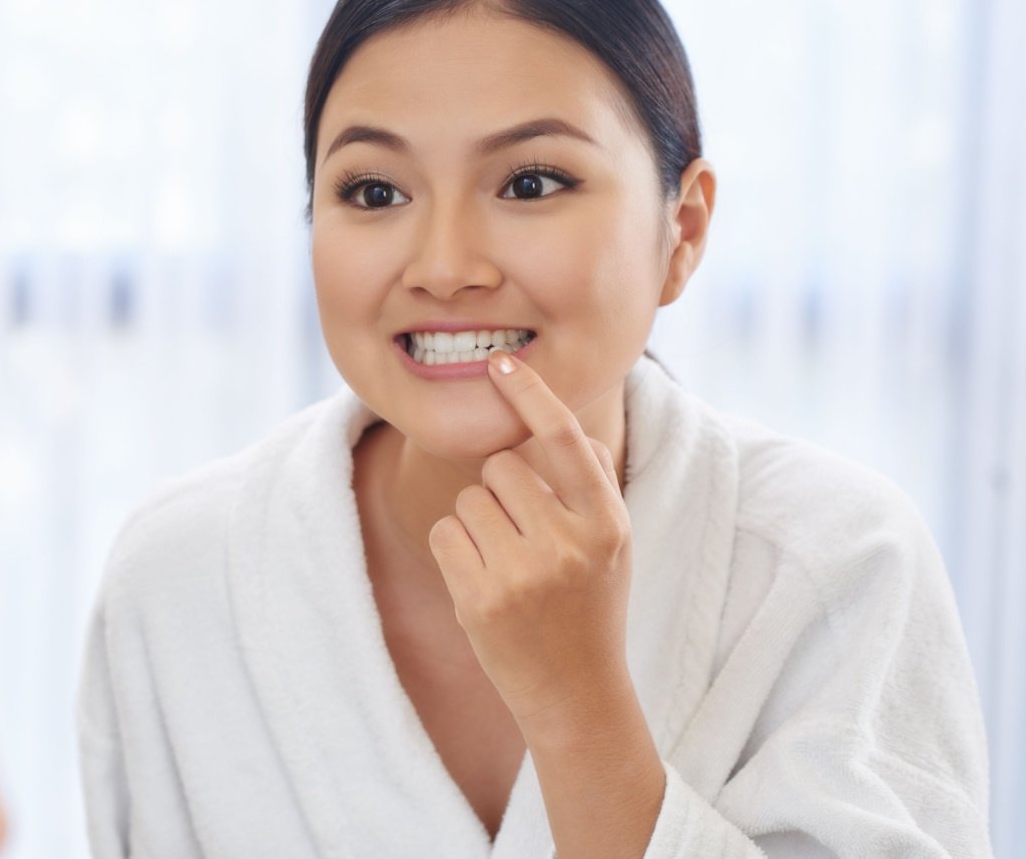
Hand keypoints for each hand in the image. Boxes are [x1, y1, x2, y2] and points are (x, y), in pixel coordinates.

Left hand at [427, 351, 633, 738]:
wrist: (576, 694)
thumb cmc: (591, 606)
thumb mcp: (613, 545)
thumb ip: (593, 484)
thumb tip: (565, 421)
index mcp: (606, 524)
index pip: (566, 440)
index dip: (531, 395)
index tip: (500, 363)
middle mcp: (568, 545)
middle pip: (502, 466)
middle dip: (499, 489)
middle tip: (521, 533)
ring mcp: (523, 574)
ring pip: (468, 499)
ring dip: (476, 521)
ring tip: (506, 564)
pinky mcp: (480, 599)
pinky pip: (445, 533)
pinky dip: (454, 550)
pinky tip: (483, 582)